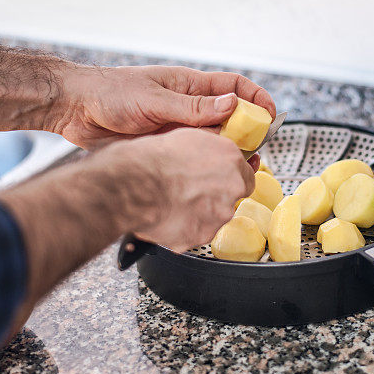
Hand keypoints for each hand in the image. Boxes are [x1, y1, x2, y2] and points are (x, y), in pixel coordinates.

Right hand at [0, 127, 255, 335]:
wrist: (129, 184)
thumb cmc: (149, 157)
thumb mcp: (185, 136)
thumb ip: (209, 147)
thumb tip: (212, 148)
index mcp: (230, 160)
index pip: (245, 175)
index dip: (229, 177)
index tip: (220, 177)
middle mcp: (230, 189)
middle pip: (229, 198)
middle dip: (212, 195)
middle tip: (187, 189)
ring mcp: (216, 216)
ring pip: (212, 217)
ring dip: (198, 212)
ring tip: (172, 202)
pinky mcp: (198, 236)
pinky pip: (194, 233)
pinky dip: (183, 227)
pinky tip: (167, 216)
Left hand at [50, 65, 275, 148]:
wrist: (75, 110)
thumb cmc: (110, 92)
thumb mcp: (155, 98)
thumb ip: (193, 107)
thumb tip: (232, 105)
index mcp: (188, 86)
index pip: (233, 87)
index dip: (255, 98)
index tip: (271, 115)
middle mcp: (186, 108)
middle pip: (228, 119)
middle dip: (246, 133)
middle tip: (256, 152)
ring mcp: (176, 129)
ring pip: (210, 142)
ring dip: (224, 153)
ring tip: (236, 168)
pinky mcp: (163, 148)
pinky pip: (189, 156)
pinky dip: (202, 165)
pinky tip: (208, 176)